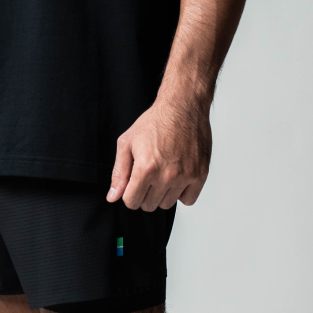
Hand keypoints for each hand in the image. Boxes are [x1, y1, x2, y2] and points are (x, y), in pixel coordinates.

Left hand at [106, 92, 211, 210]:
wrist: (183, 106)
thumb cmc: (155, 121)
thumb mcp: (127, 142)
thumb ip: (119, 172)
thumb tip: (112, 196)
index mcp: (145, 168)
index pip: (132, 202)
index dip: (129, 192)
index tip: (134, 181)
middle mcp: (166, 175)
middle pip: (149, 205)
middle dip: (144, 192)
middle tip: (149, 173)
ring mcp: (185, 176)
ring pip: (167, 204)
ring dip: (162, 193)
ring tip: (163, 171)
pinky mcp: (200, 175)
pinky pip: (188, 200)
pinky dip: (181, 192)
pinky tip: (177, 176)